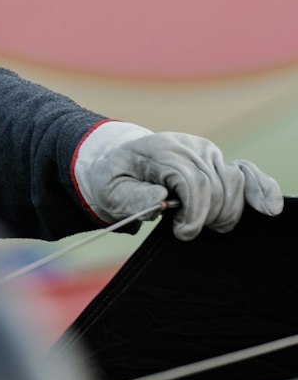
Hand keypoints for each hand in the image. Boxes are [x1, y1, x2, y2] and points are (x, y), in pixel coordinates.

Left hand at [77, 127, 282, 240]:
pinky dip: (262, 189)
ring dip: (225, 212)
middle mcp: (189, 146)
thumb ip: (131, 197)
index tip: (182, 233)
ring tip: (204, 224)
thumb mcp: (110, 190)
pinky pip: (247, 173)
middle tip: (185, 231)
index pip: (193, 181)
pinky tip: (270, 208)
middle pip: (216, 186)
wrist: (119, 162)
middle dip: (207, 216)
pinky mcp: (218, 161)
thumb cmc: (115, 179)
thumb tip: (160, 201)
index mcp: (161, 150)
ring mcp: (207, 152)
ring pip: (234, 184)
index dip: (194, 213)